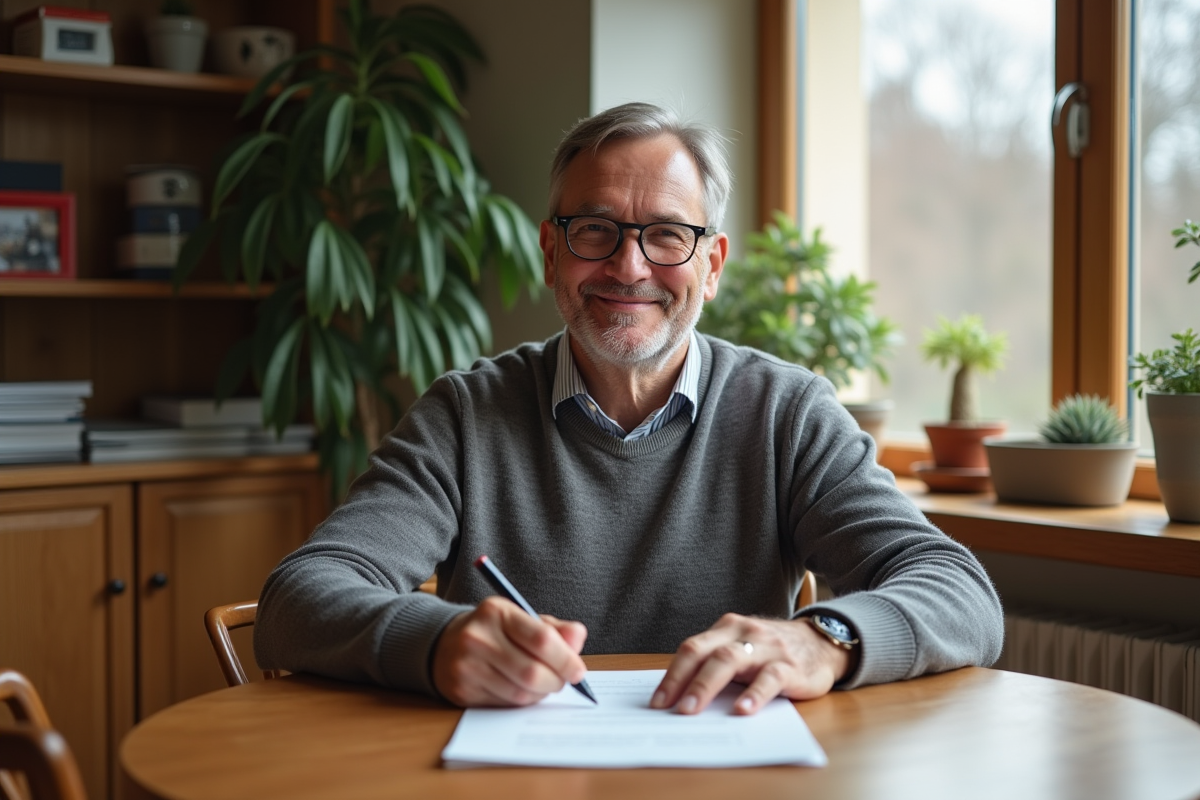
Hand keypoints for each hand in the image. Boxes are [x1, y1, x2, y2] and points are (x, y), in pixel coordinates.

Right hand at [431, 596, 588, 706]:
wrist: (444, 644)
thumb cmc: (494, 631)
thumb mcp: (522, 619)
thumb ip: (554, 629)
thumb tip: (578, 638)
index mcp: (497, 612)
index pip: (541, 638)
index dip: (565, 659)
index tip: (578, 670)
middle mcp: (478, 637)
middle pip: (532, 671)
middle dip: (555, 681)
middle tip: (563, 681)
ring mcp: (467, 665)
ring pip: (519, 692)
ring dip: (540, 693)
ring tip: (542, 684)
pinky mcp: (461, 690)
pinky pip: (504, 704)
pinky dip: (522, 701)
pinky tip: (522, 690)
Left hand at [650, 614, 852, 715]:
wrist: (821, 643)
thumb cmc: (771, 651)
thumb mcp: (742, 649)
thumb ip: (717, 665)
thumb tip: (682, 698)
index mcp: (727, 628)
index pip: (692, 648)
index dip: (672, 674)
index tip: (657, 701)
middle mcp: (744, 633)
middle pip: (706, 653)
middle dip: (682, 680)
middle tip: (667, 707)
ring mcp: (766, 648)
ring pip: (730, 661)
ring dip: (707, 685)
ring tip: (692, 709)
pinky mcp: (790, 666)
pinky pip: (769, 678)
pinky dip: (753, 694)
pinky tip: (742, 710)